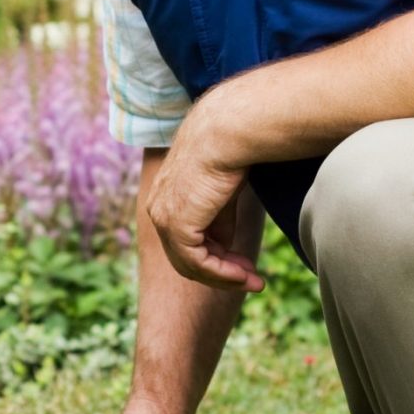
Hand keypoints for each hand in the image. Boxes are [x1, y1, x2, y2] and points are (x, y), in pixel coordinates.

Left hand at [147, 102, 263, 291]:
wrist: (228, 132)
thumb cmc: (230, 150)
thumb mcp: (221, 191)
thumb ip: (218, 219)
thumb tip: (224, 245)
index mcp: (165, 198)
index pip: (185, 239)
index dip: (217, 256)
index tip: (246, 266)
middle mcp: (158, 209)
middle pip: (186, 256)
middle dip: (222, 271)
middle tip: (253, 279)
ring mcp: (164, 218)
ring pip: (191, 264)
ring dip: (225, 277)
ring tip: (255, 281)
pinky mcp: (177, 225)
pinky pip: (198, 263)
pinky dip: (222, 273)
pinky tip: (245, 275)